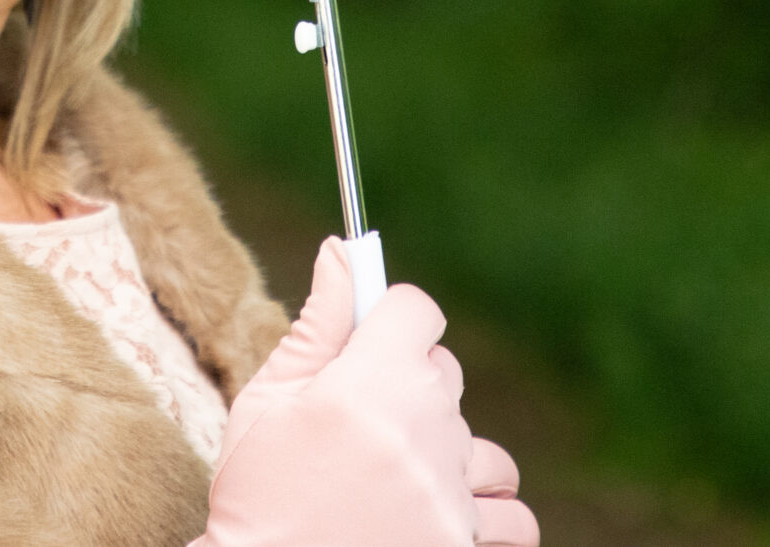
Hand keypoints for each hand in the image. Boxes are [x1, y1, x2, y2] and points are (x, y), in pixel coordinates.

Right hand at [194, 237, 539, 546]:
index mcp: (370, 382)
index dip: (390, 319)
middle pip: (445, 372)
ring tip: (400, 477)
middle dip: (409, 385)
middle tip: (359, 425)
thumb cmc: (258, 493)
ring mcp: (450, 491)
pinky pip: (512, 515)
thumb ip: (319, 323)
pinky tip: (448, 509)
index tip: (368, 342)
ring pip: (480, 444)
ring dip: (448, 451)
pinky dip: (487, 510)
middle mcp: (423, 429)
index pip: (417, 310)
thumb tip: (341, 251)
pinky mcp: (464, 541)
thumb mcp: (267, 400)